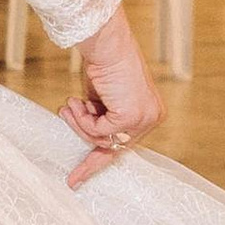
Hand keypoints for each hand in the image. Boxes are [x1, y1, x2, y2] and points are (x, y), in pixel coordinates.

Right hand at [57, 7, 161, 188]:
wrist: (106, 44)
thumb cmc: (104, 64)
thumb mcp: (105, 98)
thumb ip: (104, 119)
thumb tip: (96, 144)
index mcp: (150, 113)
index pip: (124, 144)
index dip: (99, 160)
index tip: (78, 179)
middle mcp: (152, 118)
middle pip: (114, 148)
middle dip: (88, 153)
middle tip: (71, 167)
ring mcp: (144, 119)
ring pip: (102, 140)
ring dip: (80, 123)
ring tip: (71, 104)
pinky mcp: (131, 117)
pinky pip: (98, 131)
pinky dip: (83, 118)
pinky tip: (78, 101)